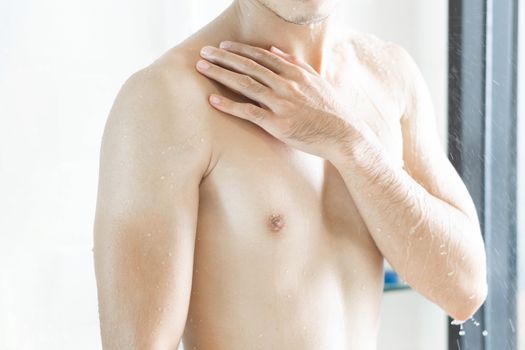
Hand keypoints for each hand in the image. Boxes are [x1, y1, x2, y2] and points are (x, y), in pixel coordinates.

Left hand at [195, 40, 359, 160]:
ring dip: (221, 74)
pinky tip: (213, 99)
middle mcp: (287, 85)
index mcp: (295, 73)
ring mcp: (282, 104)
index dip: (240, 50)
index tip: (223, 45)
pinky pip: (249, 112)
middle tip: (204, 51)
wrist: (343, 135)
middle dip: (224, 57)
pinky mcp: (278, 124)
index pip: (262, 56)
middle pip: (249, 67)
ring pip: (246, 84)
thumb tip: (274, 49)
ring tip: (202, 67)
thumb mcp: (316, 80)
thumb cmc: (330, 109)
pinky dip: (230, 105)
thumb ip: (295, 63)